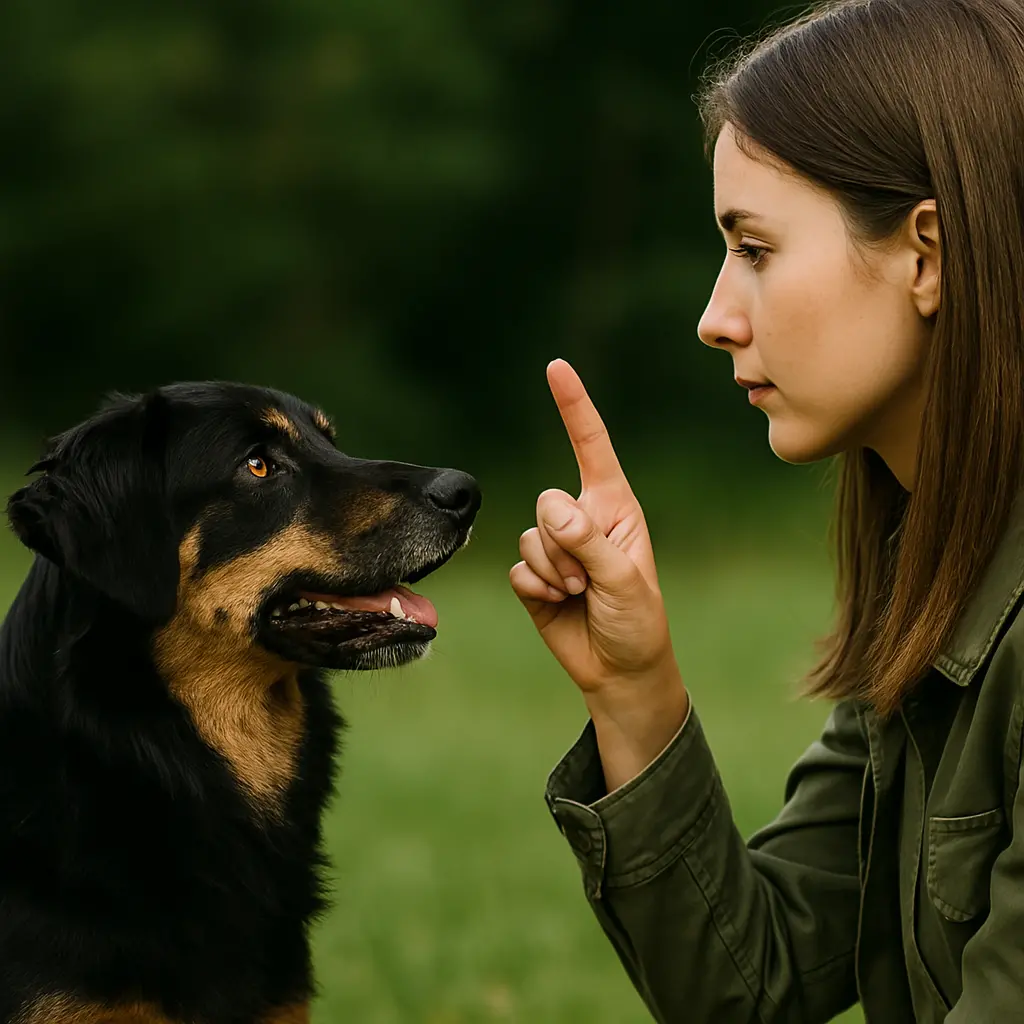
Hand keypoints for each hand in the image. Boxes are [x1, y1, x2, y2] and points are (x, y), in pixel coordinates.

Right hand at [510, 360, 684, 717]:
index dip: (574, 406)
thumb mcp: (625, 581)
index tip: (556, 367)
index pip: (591, 446)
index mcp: (614, 506)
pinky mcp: (532, 574)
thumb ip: (589, 542)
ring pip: (529, 536)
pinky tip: (556, 604)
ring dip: (551, 572)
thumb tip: (551, 508)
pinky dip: (534, 588)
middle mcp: (581, 518)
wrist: (618, 670)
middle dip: (564, 546)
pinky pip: (516, 566)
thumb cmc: (637, 621)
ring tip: (578, 595)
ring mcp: (555, 545)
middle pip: (547, 502)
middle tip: (589, 580)